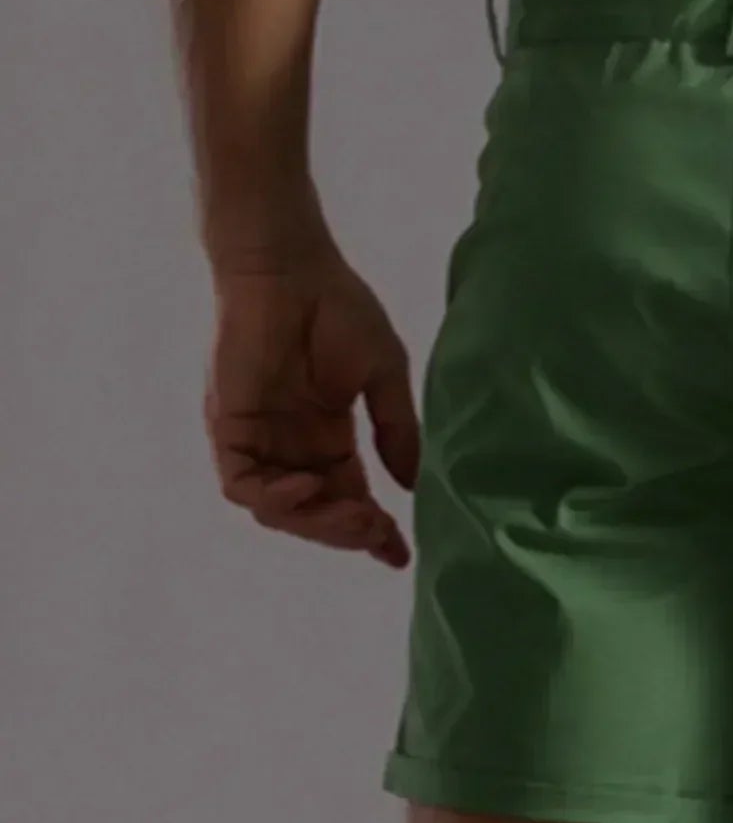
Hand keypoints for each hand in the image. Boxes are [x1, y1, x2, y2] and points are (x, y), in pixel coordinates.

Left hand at [204, 211, 420, 567]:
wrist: (290, 267)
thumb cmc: (338, 308)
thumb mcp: (384, 376)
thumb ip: (396, 430)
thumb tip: (413, 485)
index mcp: (330, 437)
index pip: (351, 498)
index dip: (373, 531)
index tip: (401, 555)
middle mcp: (292, 447)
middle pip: (316, 513)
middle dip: (348, 532)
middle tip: (379, 532)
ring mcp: (258, 440)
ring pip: (278, 509)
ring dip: (315, 522)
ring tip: (353, 515)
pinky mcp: (229, 428)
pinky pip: (242, 485)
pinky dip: (274, 498)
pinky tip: (308, 487)